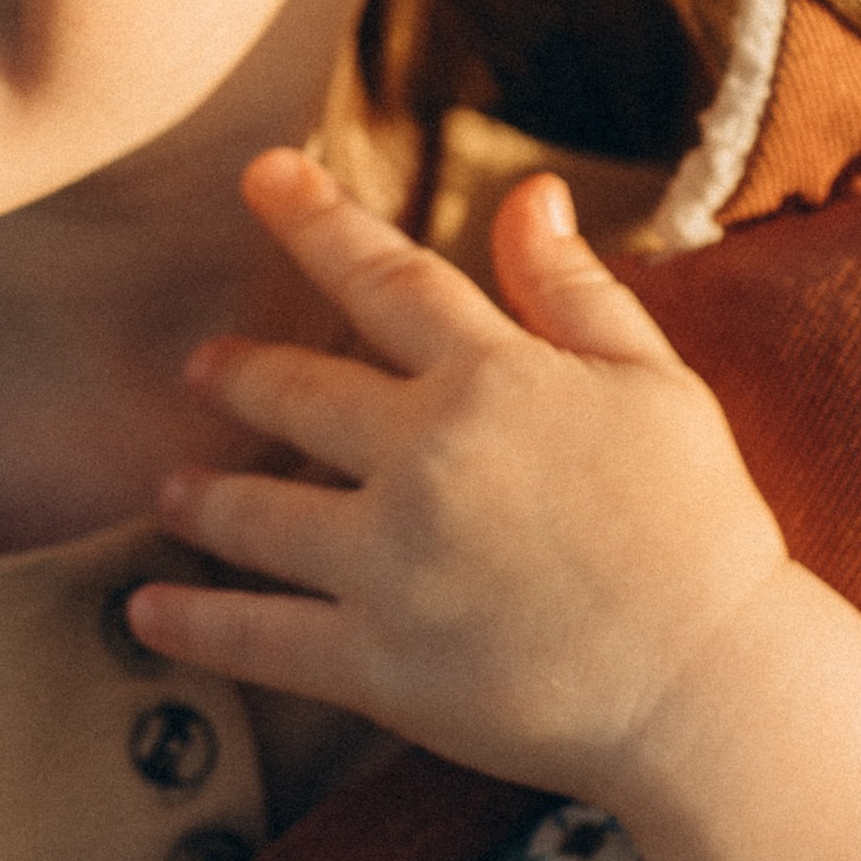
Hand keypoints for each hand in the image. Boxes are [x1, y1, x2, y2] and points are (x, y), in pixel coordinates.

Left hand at [130, 152, 788, 801]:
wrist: (716, 688)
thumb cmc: (704, 531)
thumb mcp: (657, 386)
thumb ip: (577, 291)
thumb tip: (528, 194)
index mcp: (493, 379)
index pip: (384, 278)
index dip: (316, 218)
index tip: (262, 173)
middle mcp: (424, 457)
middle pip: (297, 395)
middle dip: (238, 376)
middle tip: (201, 369)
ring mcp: (390, 563)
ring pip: (258, 516)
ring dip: (202, 501)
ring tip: (170, 497)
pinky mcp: (377, 662)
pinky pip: (260, 637)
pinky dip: (193, 626)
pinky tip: (144, 616)